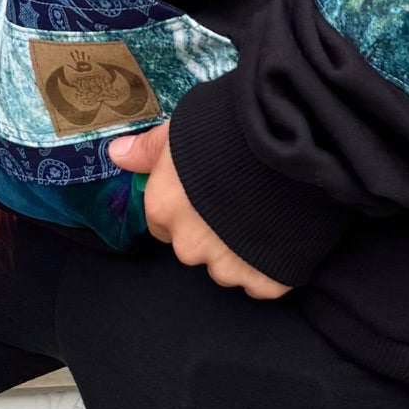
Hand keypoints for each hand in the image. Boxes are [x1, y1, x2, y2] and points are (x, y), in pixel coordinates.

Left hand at [109, 121, 290, 300]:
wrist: (293, 142)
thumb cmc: (230, 127)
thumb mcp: (182, 128)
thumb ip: (147, 149)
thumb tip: (115, 155)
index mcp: (164, 208)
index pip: (163, 221)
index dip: (185, 205)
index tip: (206, 189)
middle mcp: (188, 245)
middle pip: (194, 246)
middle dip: (211, 230)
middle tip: (239, 198)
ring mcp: (227, 267)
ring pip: (226, 267)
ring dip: (239, 249)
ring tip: (263, 213)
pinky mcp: (264, 279)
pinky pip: (260, 281)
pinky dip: (268, 264)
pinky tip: (280, 233)